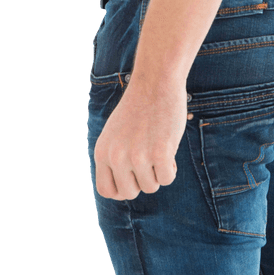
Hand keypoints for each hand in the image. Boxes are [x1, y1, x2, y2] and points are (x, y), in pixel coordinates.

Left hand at [94, 76, 188, 199]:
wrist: (156, 81)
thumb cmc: (139, 107)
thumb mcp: (115, 133)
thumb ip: (115, 158)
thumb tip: (123, 190)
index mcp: (102, 151)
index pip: (106, 190)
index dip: (121, 189)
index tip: (133, 178)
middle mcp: (116, 157)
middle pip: (129, 193)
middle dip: (142, 181)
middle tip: (149, 161)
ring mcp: (137, 156)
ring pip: (151, 187)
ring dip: (158, 172)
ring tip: (158, 148)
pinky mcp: (160, 152)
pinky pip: (167, 179)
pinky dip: (171, 169)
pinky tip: (169, 148)